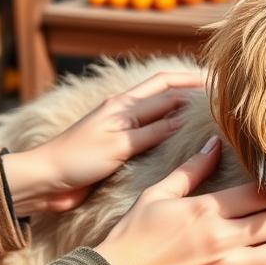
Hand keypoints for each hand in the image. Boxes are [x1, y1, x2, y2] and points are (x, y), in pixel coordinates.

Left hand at [1, 71, 203, 214]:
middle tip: (220, 92)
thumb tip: (186, 117)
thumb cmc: (77, 160)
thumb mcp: (119, 144)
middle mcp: (124, 111)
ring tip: (207, 112)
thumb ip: (153, 130)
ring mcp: (121, 128)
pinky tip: (181, 137)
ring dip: (181, 108)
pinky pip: (151, 133)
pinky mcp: (118, 147)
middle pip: (165, 92)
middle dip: (191, 89)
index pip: (167, 88)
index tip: (221, 83)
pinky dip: (169, 130)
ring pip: (159, 112)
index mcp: (123, 105)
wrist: (44, 181)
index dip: (194, 83)